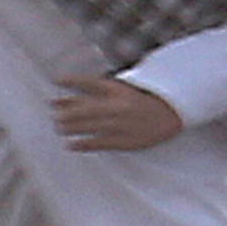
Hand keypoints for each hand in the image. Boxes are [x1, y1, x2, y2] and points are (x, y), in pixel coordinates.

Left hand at [53, 77, 182, 151]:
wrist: (171, 114)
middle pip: (86, 107)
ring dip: (71, 127)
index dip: (72, 80)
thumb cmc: (145, 99)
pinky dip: (84, 144)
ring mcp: (121, 124)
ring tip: (59, 127)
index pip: (90, 82)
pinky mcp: (125, 140)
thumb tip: (73, 94)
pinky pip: (100, 143)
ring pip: (90, 126)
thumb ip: (102, 88)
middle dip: (67, 110)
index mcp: (120, 88)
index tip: (57, 80)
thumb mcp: (125, 86)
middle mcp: (118, 105)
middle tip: (55, 113)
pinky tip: (72, 145)